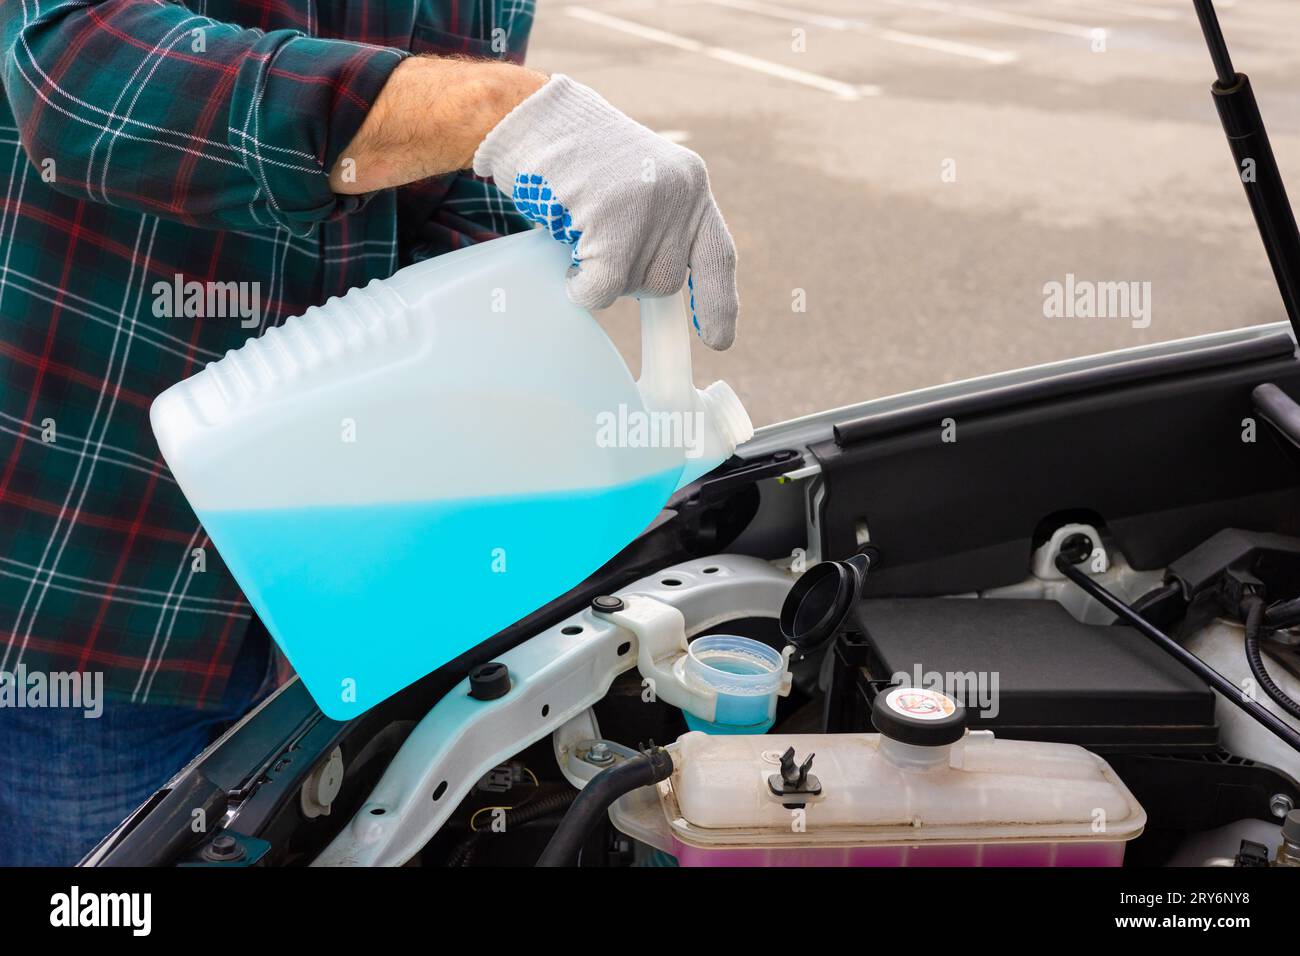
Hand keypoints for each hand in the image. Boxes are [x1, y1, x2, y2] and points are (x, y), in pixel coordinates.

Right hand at [473, 75, 738, 349]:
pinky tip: (570, 263)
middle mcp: (680, 193)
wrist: (536, 120)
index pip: (719, 255)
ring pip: (634, 287)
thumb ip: (663, 226)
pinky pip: (604, 287)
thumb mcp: (641, 184)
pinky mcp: (611, 217)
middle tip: (600, 243)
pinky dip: (583, 288)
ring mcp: (648, 204)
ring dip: (603, 277)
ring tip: (582, 234)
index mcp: (692, 185)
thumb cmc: (580, 160)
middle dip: (631, 277)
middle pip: (667, 280)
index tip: (719, 340)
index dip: (720, 301)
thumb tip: (668, 286)